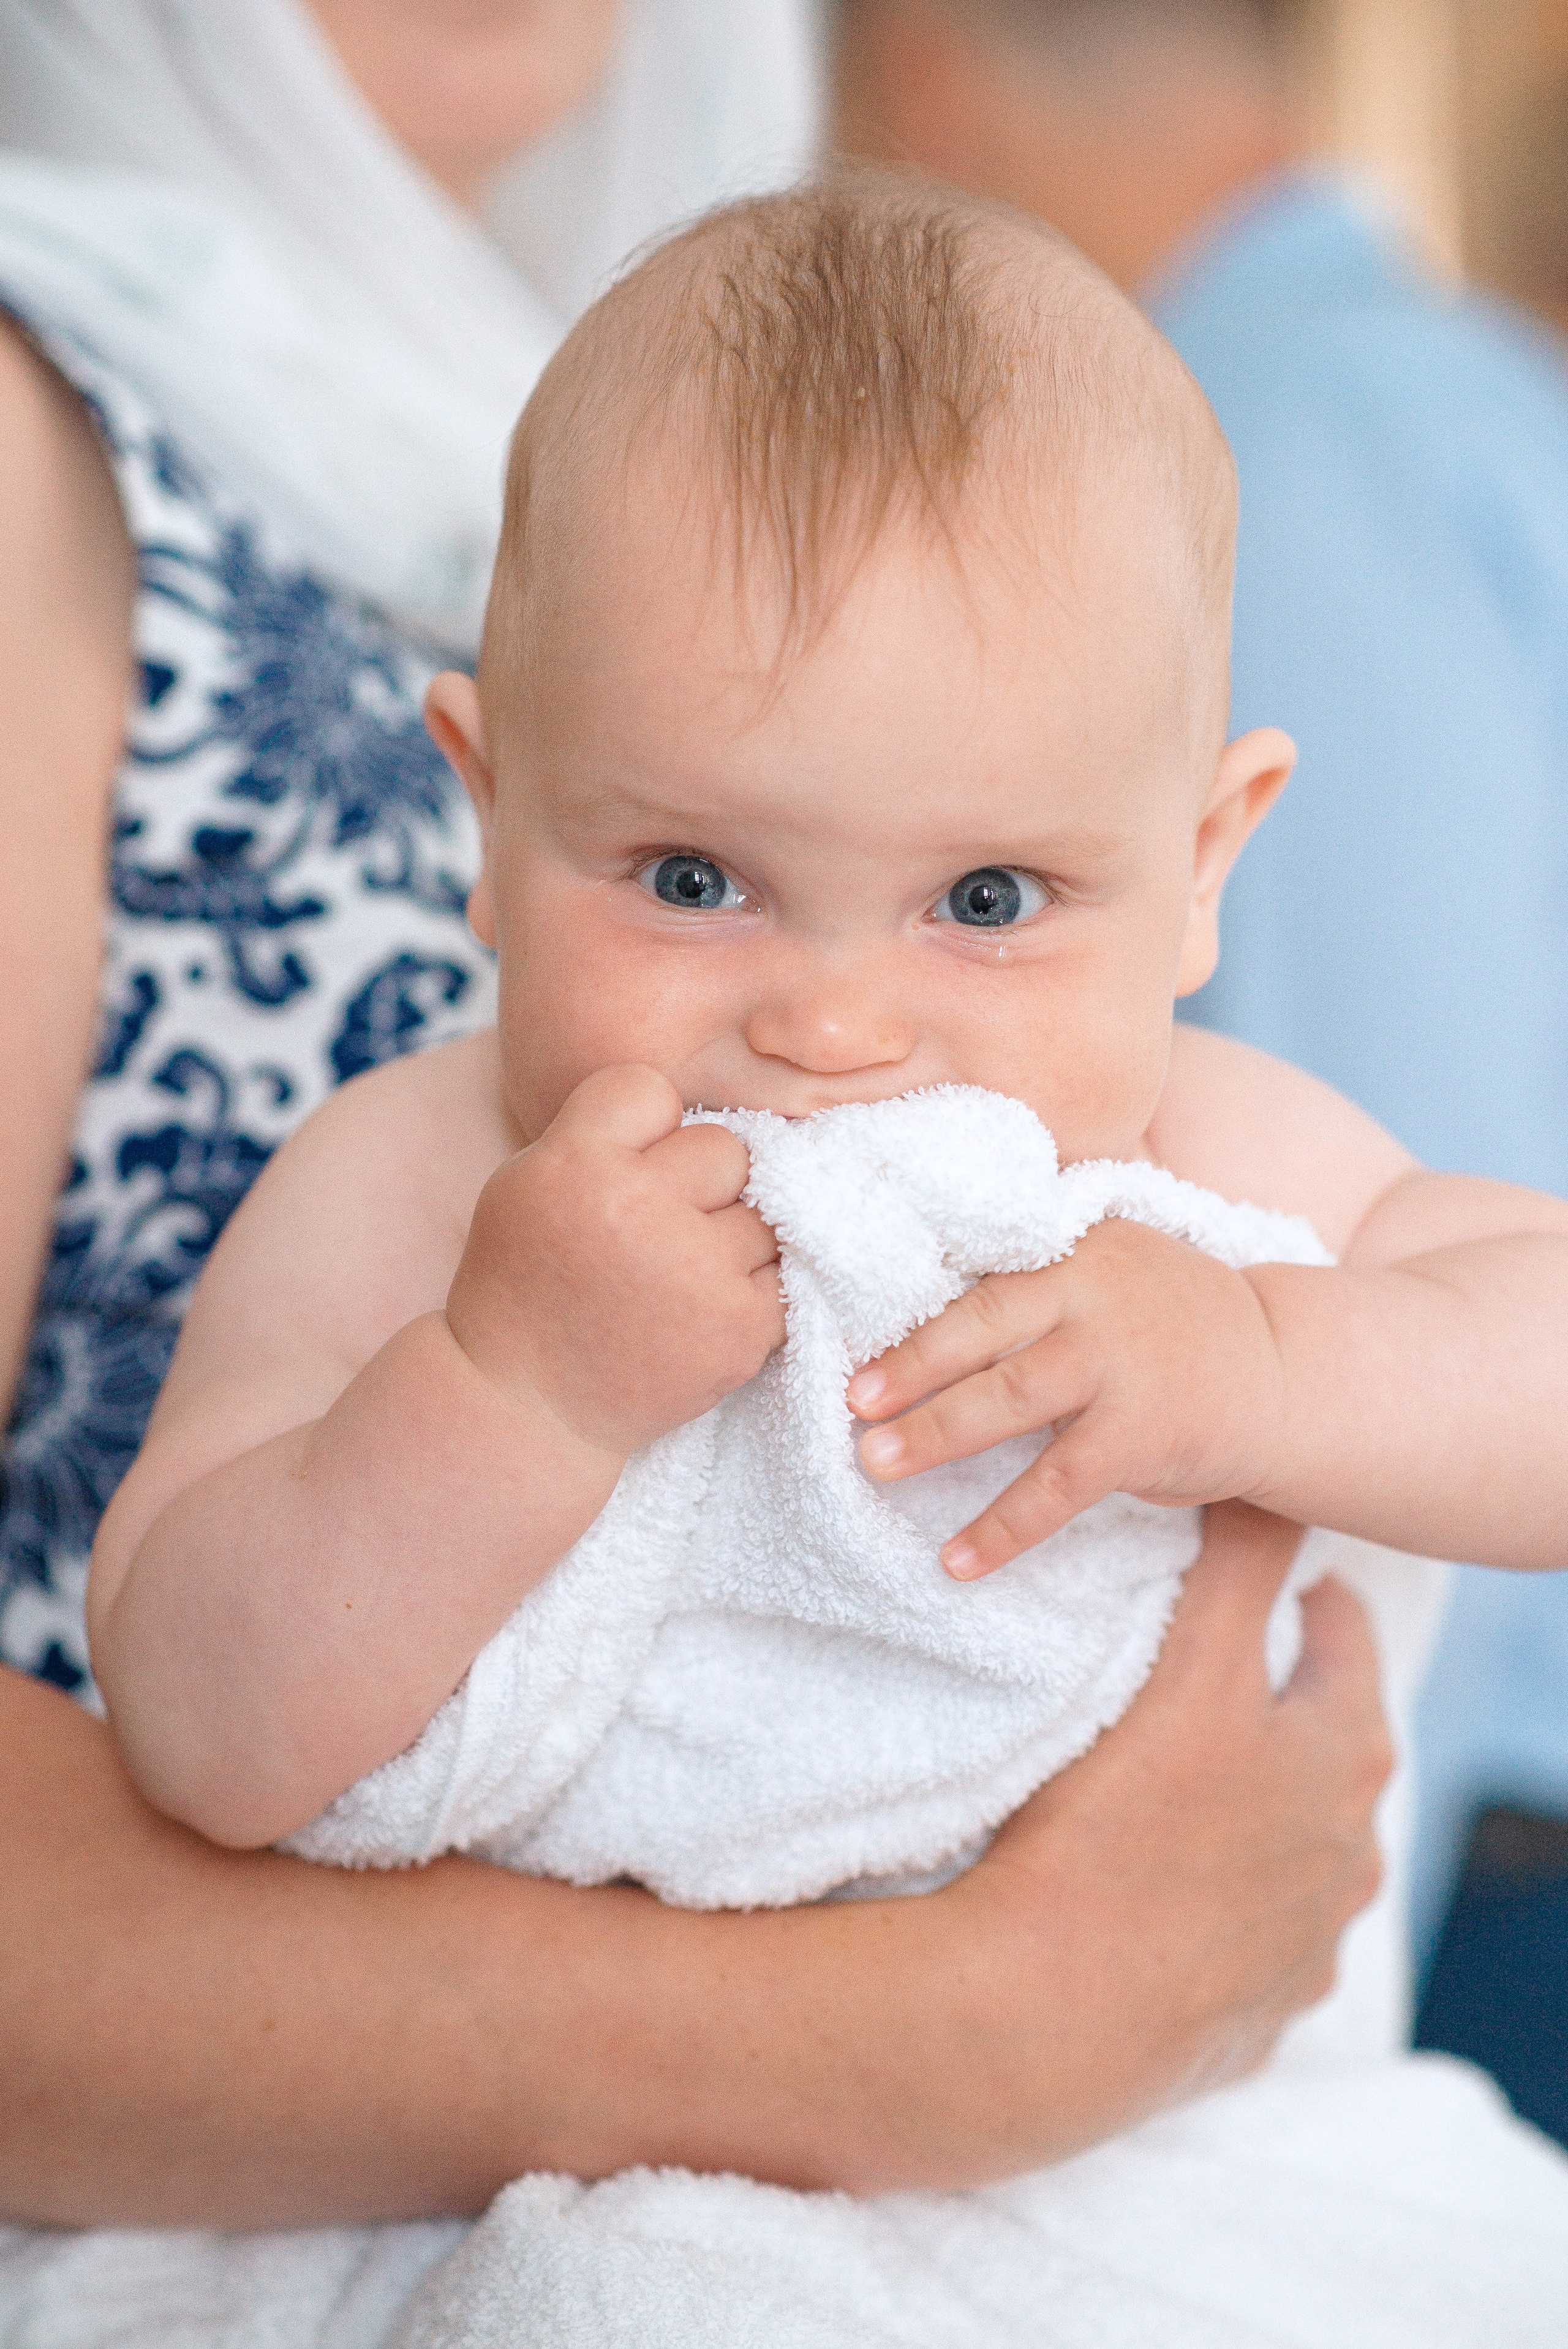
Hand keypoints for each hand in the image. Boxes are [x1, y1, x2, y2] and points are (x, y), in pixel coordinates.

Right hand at [446, 1065, 782, 1452]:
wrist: (527, 1403)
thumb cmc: (529, 1280)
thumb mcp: (529, 1180)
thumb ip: (602, 1131)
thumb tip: (699, 1095)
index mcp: (576, 1163)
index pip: (650, 1088)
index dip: (642, 1127)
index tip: (622, 1168)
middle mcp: (637, 1209)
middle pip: (724, 1145)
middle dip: (698, 1181)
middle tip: (657, 1230)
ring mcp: (696, 1273)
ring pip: (762, 1207)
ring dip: (732, 1235)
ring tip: (680, 1273)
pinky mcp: (741, 1328)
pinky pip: (785, 1270)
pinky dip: (754, 1287)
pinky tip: (705, 1306)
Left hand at [849, 1218, 1286, 1575]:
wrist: (1283, 1369)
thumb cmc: (1171, 1326)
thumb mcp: (1109, 1275)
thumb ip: (1038, 1289)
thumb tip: (921, 1335)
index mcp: (1076, 1248)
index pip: (982, 1280)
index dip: (914, 1321)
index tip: (850, 1351)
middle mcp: (1095, 1291)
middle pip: (982, 1329)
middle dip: (909, 1371)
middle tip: (849, 1406)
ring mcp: (1120, 1362)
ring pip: (1009, 1399)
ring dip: (934, 1436)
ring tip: (874, 1466)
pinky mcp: (1141, 1433)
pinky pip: (1055, 1486)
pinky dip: (1002, 1527)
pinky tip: (958, 1561)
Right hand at [897, 1504, 1390, 2182]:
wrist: (1043, 2016)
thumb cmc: (1118, 1832)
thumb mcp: (1191, 1671)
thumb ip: (1235, 1566)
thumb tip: (1261, 1487)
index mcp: (1345, 1759)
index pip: (1341, 1639)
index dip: (1301, 1599)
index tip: (1259, 1580)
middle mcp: (1347, 1855)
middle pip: (1329, 1747)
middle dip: (1282, 1704)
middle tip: (1211, 1669)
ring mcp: (1302, 1946)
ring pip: (1297, 1852)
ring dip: (1256, 1813)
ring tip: (1180, 1785)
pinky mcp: (1248, 2019)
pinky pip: (1248, 1944)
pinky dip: (1217, 1910)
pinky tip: (1159, 1892)